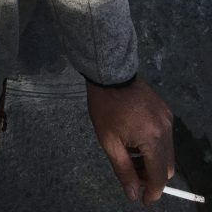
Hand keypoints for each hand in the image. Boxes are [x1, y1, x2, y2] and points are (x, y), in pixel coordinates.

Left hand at [87, 76, 173, 204]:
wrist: (110, 74)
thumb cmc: (105, 107)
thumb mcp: (109, 141)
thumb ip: (123, 170)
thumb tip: (133, 194)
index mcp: (152, 138)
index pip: (159, 176)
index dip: (153, 192)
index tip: (143, 199)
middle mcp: (165, 130)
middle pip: (167, 166)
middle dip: (152, 176)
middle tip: (132, 173)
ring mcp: (167, 119)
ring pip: (167, 152)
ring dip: (153, 160)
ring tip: (130, 153)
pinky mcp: (165, 111)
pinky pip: (165, 137)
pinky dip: (154, 144)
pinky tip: (136, 137)